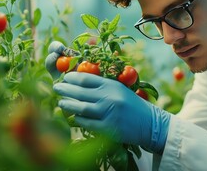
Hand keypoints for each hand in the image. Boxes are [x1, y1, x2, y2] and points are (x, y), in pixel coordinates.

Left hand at [53, 72, 170, 153]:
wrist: (150, 123)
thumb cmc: (133, 105)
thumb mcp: (120, 90)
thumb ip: (103, 86)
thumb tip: (79, 82)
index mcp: (112, 85)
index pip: (87, 78)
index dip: (72, 78)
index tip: (65, 78)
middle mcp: (109, 98)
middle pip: (80, 92)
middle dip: (65, 89)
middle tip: (56, 87)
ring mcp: (108, 113)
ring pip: (81, 108)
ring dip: (68, 104)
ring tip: (60, 102)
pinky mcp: (108, 128)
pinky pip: (87, 123)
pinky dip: (78, 120)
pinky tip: (73, 117)